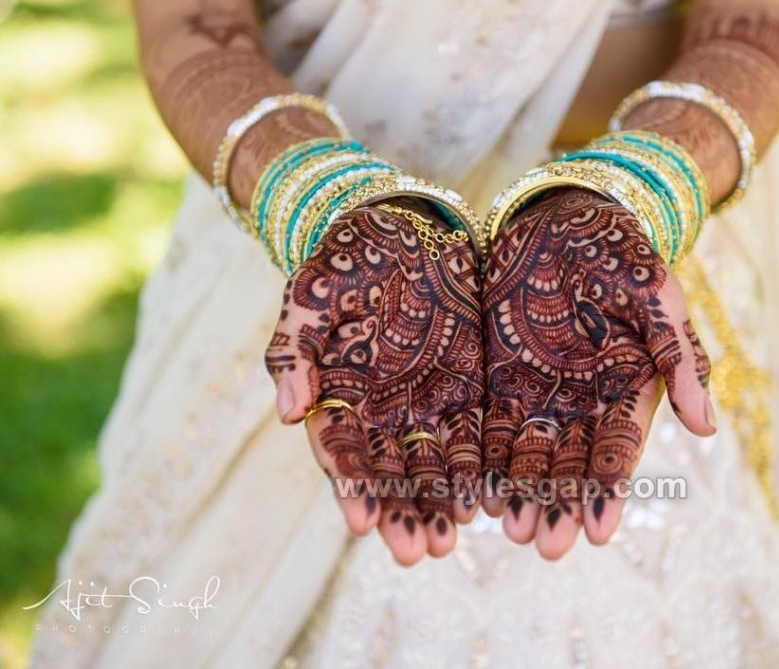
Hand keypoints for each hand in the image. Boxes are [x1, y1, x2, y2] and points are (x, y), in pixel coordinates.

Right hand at [264, 199, 483, 565]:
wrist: (395, 226)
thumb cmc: (343, 262)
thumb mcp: (308, 299)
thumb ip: (292, 353)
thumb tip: (287, 411)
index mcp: (341, 396)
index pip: (344, 453)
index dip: (353, 489)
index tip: (363, 525)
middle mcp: (384, 408)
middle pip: (393, 472)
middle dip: (405, 512)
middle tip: (417, 552)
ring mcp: (428, 398)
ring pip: (436, 462)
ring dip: (444, 502)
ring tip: (453, 540)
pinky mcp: (469, 381)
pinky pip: (477, 431)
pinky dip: (482, 464)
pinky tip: (491, 497)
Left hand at [481, 188, 714, 558]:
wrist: (570, 215)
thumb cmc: (624, 255)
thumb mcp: (659, 299)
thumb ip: (680, 360)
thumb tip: (707, 428)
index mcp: (625, 389)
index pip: (617, 451)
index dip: (607, 493)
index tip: (596, 534)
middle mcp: (583, 400)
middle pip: (570, 463)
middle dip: (558, 505)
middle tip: (545, 546)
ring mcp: (540, 389)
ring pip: (529, 452)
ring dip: (521, 492)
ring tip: (510, 530)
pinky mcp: (500, 373)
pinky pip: (490, 423)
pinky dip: (484, 456)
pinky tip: (476, 489)